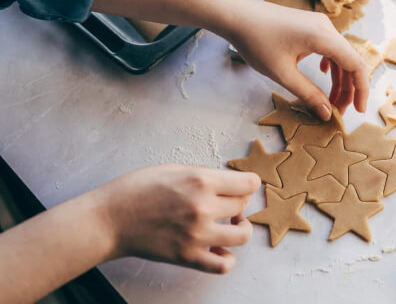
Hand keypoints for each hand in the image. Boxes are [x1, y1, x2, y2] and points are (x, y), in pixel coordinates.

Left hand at [91, 0, 367, 117]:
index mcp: (323, 37)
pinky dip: (331, 65)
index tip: (358, 111)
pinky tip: (323, 74)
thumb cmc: (256, 43)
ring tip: (330, 100)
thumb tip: (327, 114)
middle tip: (339, 111)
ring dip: (338, 79)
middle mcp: (326, 28)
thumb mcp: (283, 74)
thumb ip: (308, 94)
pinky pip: (330, 47)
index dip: (361, 90)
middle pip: (350, 61)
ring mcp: (319, 24)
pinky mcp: (310, 25)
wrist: (237, 16)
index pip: (356, 65)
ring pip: (340, 55)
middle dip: (348, 88)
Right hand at [97, 164, 260, 273]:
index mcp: (201, 181)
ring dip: (241, 227)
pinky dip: (227, 257)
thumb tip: (225, 180)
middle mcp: (203, 207)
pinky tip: (219, 246)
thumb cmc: (135, 190)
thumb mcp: (173, 167)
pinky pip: (223, 265)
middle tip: (227, 200)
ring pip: (242, 235)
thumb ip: (203, 173)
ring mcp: (197, 235)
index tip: (243, 184)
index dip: (249, 182)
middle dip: (240, 200)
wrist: (109, 219)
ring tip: (230, 223)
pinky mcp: (188, 257)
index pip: (249, 183)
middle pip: (244, 205)